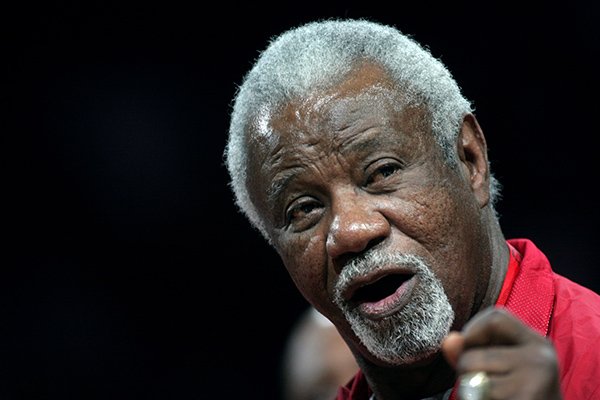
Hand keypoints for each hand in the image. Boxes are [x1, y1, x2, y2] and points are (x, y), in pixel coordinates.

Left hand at [442, 307, 561, 399]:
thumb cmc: (520, 393)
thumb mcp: (502, 364)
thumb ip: (473, 350)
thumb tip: (449, 341)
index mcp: (537, 342)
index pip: (496, 317)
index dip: (473, 330)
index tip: (471, 349)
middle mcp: (540, 358)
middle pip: (474, 354)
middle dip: (465, 369)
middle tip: (478, 383)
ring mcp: (534, 381)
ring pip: (473, 377)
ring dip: (470, 388)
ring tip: (489, 394)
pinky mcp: (525, 399)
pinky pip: (480, 396)